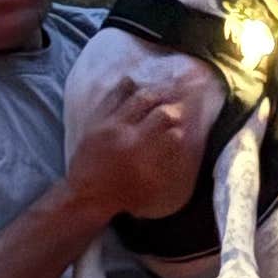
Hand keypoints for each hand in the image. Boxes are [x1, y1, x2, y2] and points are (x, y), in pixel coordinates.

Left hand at [65, 77, 203, 224]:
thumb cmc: (123, 196)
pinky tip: (133, 81)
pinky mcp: (97, 121)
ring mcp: (111, 125)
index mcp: (143, 152)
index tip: (191, 117)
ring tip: (166, 86)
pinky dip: (124, 87)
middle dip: (174, 103)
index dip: (184, 122)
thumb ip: (167, 164)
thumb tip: (181, 140)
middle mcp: (129, 134)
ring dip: (155, 91)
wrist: (86, 195)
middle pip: (158, 109)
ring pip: (138, 98)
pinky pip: (112, 97)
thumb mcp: (151, 187)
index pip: (172, 128)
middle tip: (185, 94)